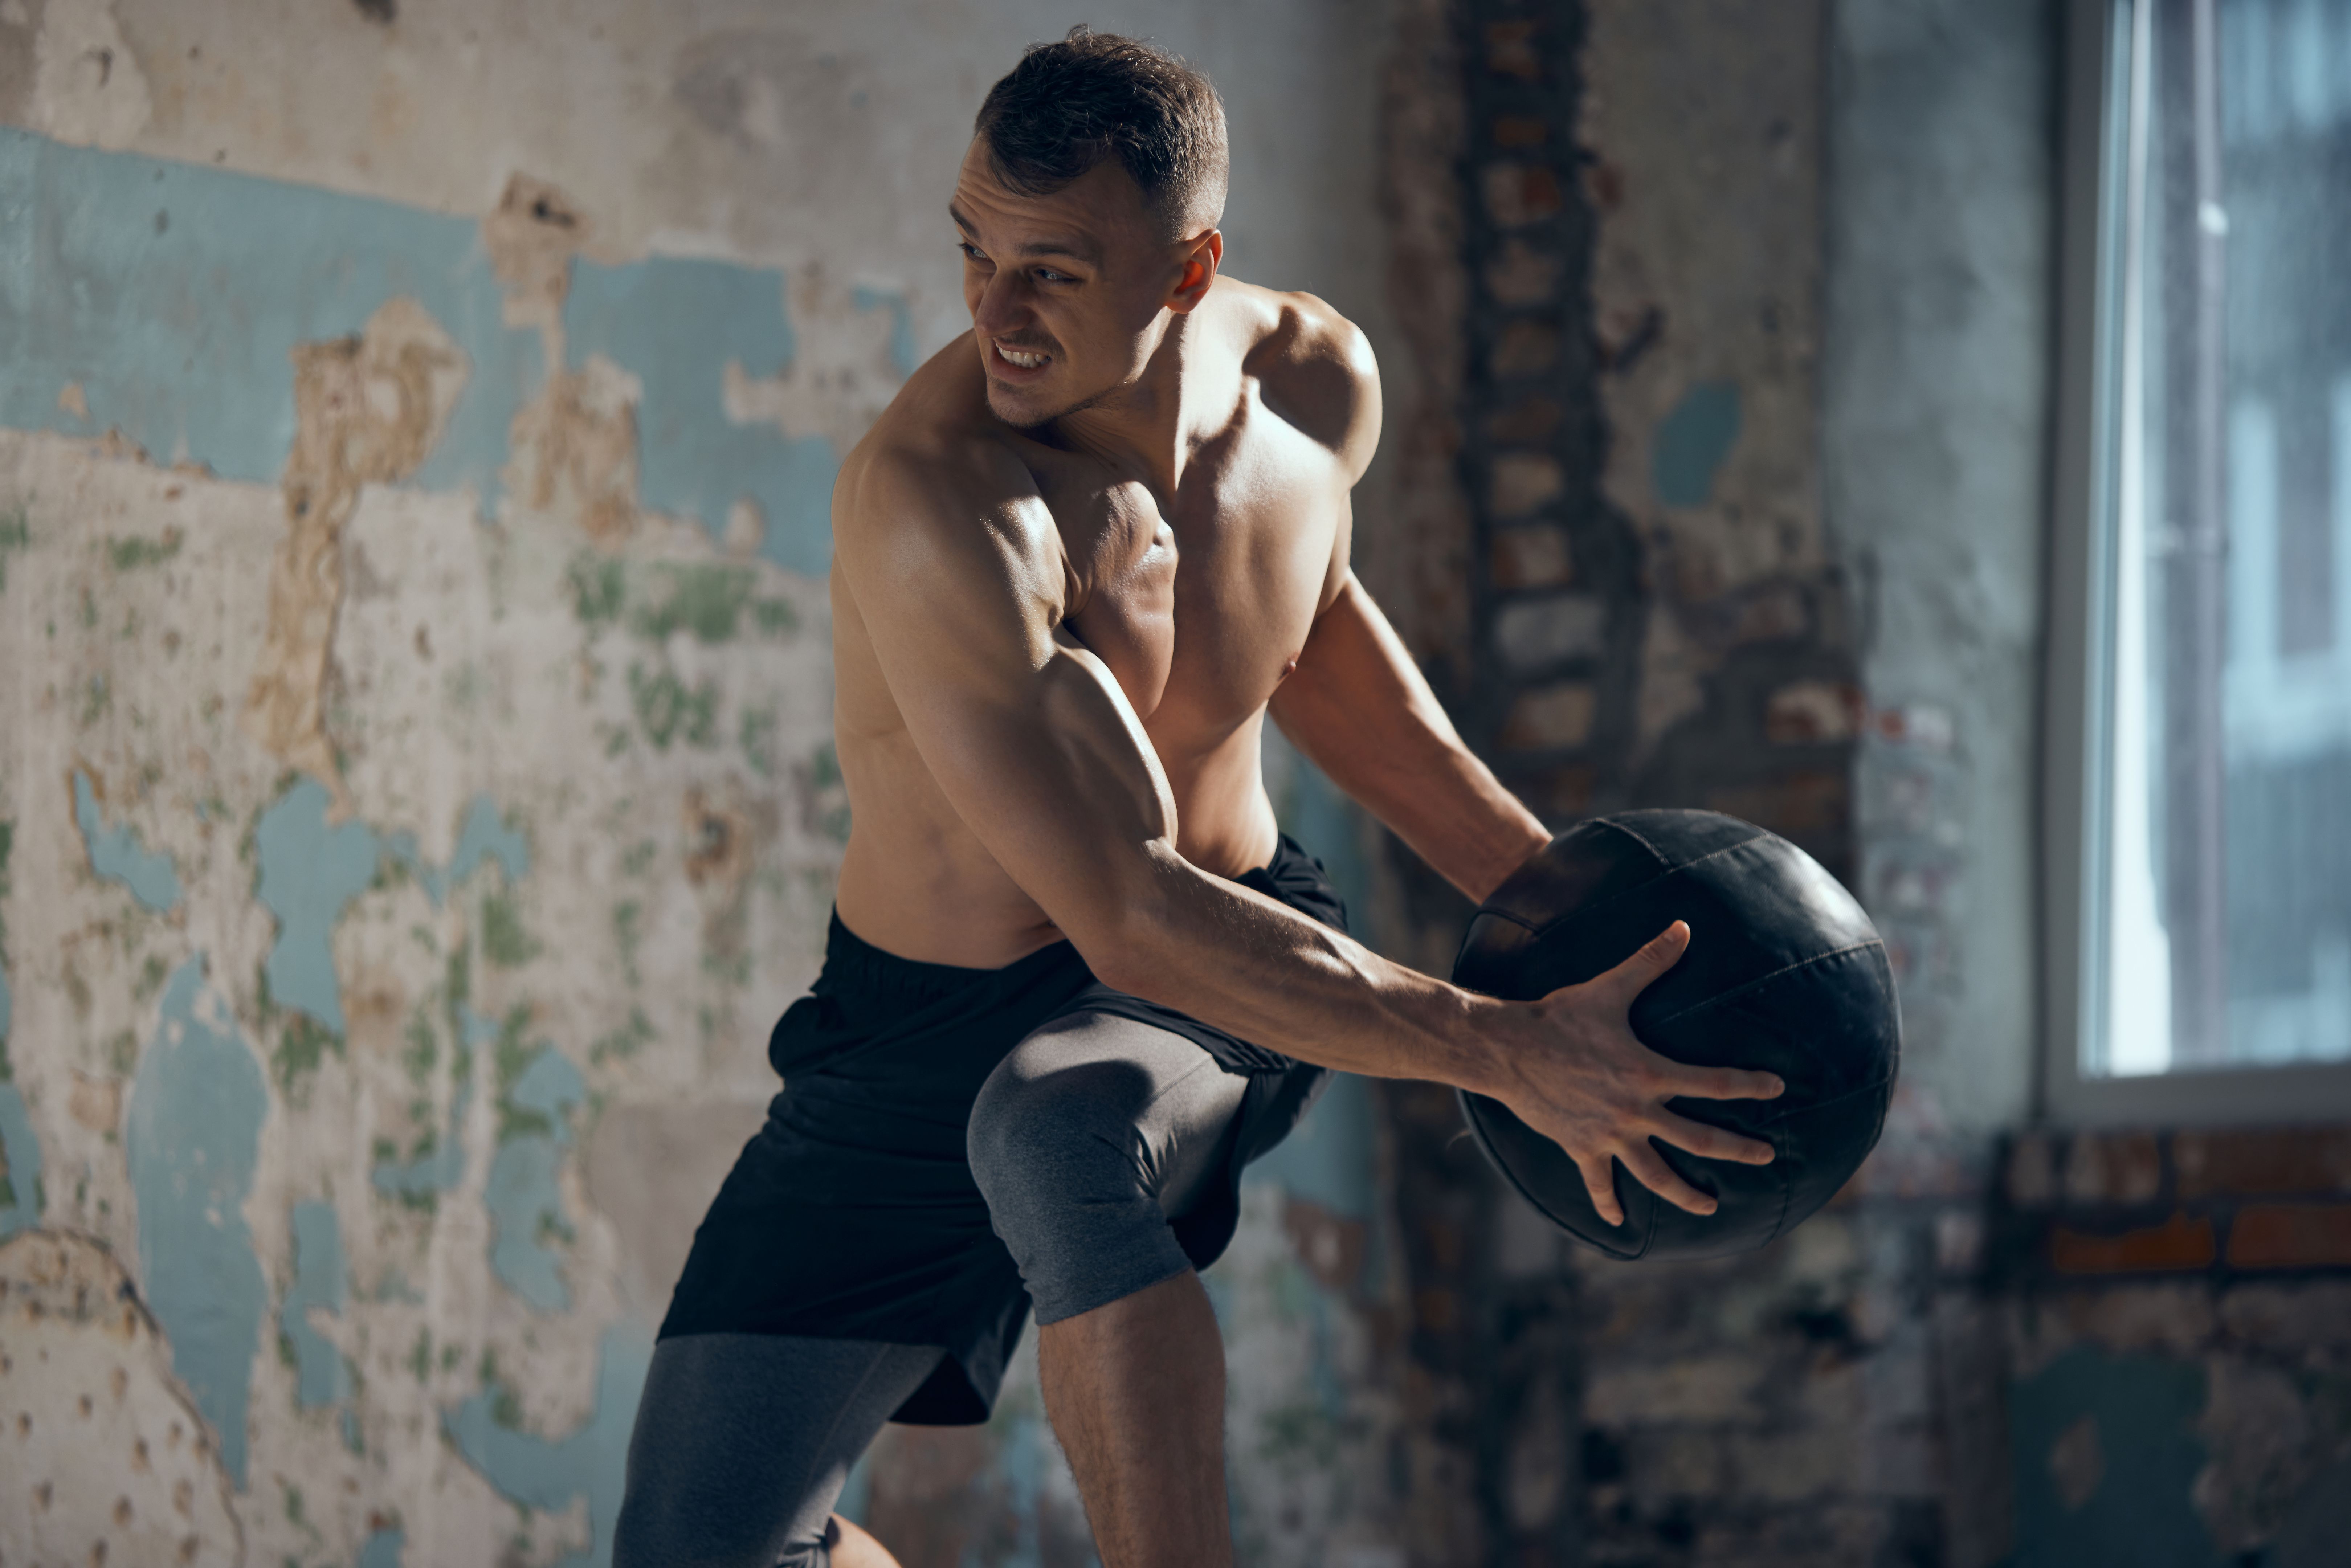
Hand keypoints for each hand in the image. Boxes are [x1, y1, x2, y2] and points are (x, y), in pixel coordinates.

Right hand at [1478, 921, 1782, 1224]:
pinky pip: (1598, 1183)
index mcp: (1650, 1074)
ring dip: (1686, 1195)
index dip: (1749, 1084)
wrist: (1509, 1049)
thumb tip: (1682, 927)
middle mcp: (1637, 1111)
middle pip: (1699, 1139)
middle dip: (1737, 1150)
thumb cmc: (1560, 1017)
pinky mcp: (1582, 1147)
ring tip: (1710, 1207)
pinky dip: (1609, 1204)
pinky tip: (1620, 1222)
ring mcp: (1610, 1135)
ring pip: (1657, 1173)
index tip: (1777, 1088)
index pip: (1713, 1083)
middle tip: (1766, 1157)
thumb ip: (1650, 962)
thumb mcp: (1609, 989)